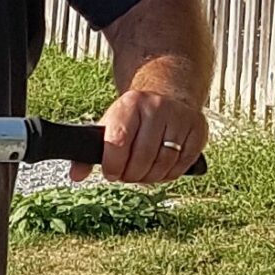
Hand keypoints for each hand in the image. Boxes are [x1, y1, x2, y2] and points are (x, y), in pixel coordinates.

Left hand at [85, 85, 205, 184]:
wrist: (167, 97)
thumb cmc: (133, 118)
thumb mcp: (109, 126)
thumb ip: (89, 152)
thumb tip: (76, 175)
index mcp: (130, 103)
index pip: (119, 141)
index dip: (113, 165)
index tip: (111, 173)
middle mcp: (157, 107)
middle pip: (143, 157)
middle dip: (131, 175)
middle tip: (126, 176)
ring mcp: (180, 117)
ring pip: (163, 163)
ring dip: (149, 177)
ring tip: (141, 173)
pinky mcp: (198, 129)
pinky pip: (182, 164)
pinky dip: (169, 174)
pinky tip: (159, 169)